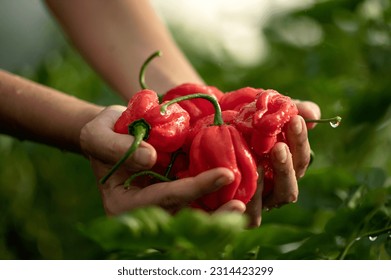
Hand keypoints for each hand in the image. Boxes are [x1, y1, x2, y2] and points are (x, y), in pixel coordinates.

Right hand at [80, 106, 245, 214]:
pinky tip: (242, 187)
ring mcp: (162, 206)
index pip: (163, 199)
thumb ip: (118, 147)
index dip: (194, 189)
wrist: (113, 133)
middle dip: (214, 214)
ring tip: (249, 199)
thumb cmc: (103, 132)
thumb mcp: (98, 134)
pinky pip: (199, 202)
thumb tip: (152, 158)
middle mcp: (145, 212)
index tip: (225, 174)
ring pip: (195, 216)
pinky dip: (218, 196)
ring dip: (221, 210)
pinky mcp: (175, 196)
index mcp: (124, 205)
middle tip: (243, 205)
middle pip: (183, 218)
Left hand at [245, 101, 320, 226]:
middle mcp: (274, 188)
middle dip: (287, 166)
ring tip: (260, 163)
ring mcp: (260, 202)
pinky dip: (251, 201)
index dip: (300, 140)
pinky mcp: (241, 211)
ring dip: (271, 183)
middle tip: (278, 147)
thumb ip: (286, 111)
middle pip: (291, 186)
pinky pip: (252, 214)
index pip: (300, 159)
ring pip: (276, 200)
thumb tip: (312, 113)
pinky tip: (241, 180)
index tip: (294, 120)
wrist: (208, 131)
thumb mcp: (261, 113)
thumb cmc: (239, 123)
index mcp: (284, 168)